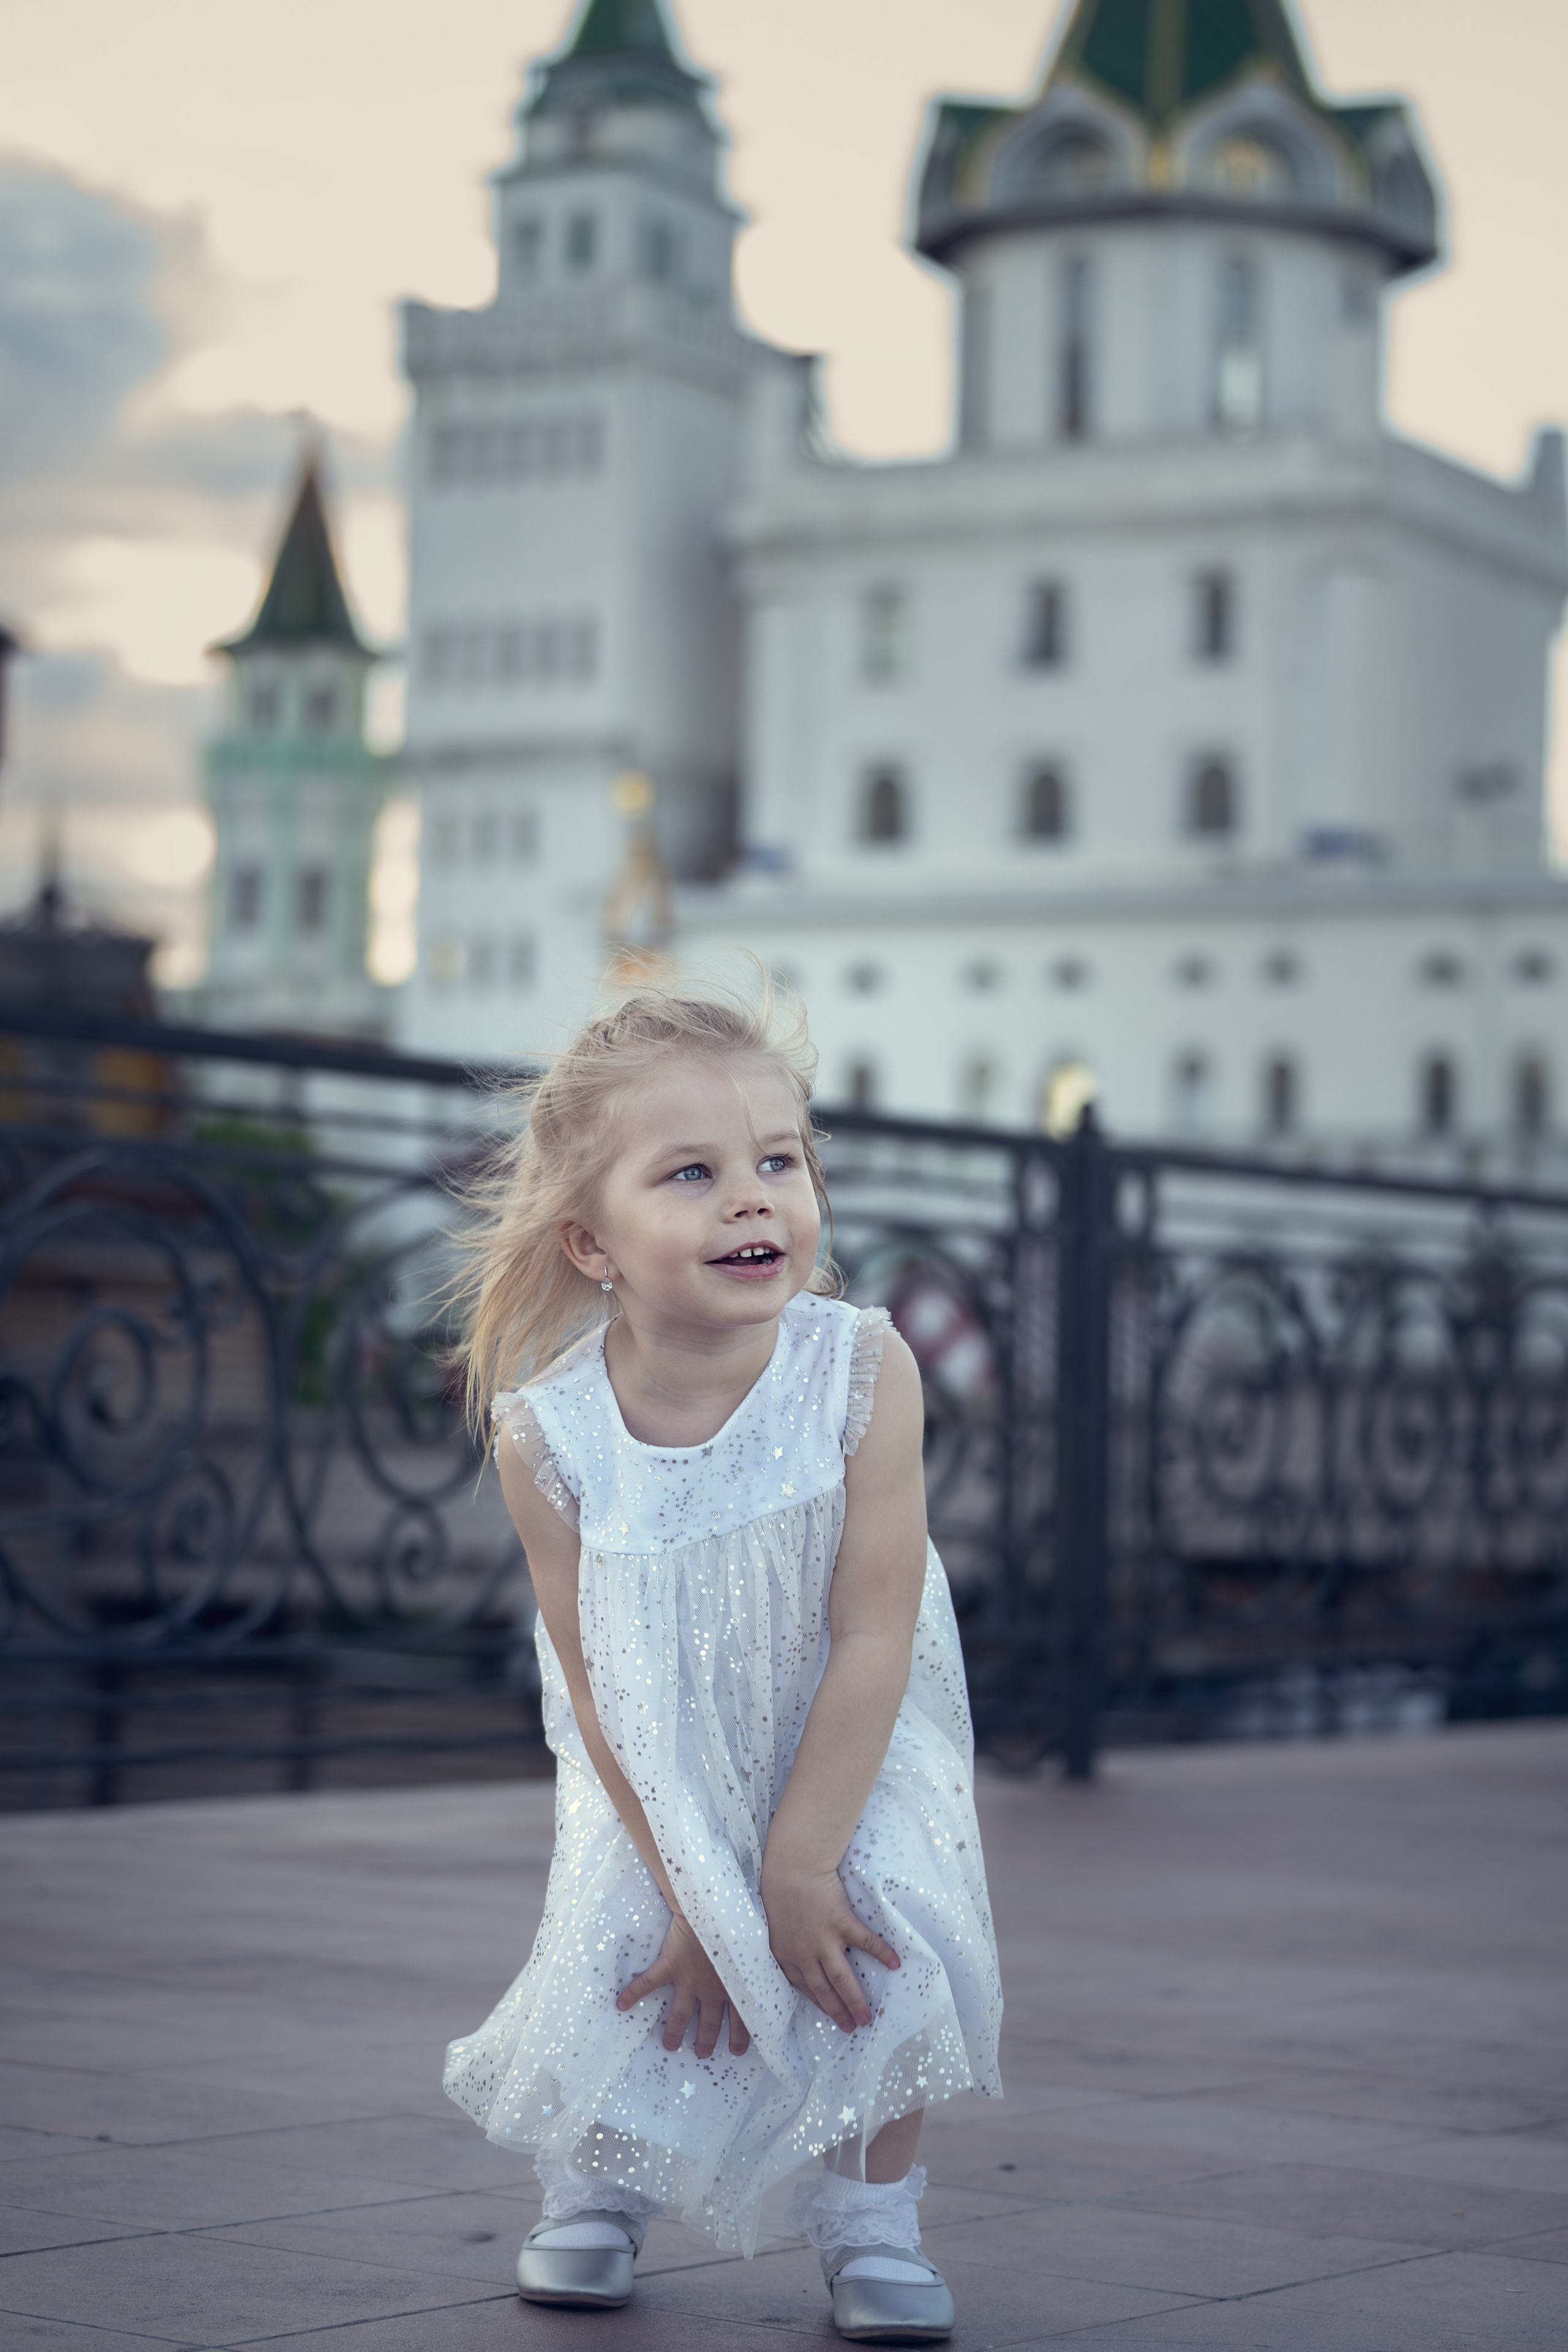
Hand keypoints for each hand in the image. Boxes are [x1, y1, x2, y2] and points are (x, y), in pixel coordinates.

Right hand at [617, 1912, 750, 2058]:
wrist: (712, 1904)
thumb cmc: (737, 1921)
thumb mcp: (757, 1946)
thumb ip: (762, 1961)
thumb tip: (779, 1964)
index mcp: (736, 1985)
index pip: (740, 2019)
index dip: (738, 2038)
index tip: (735, 2052)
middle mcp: (712, 1989)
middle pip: (708, 2023)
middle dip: (706, 2041)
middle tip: (702, 2054)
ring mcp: (689, 1980)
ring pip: (680, 2015)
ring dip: (674, 2032)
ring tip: (669, 2046)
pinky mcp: (670, 1966)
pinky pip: (648, 1983)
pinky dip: (633, 1994)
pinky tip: (621, 2005)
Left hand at [760, 1863, 899, 2030]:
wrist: (792, 1868)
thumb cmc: (781, 1893)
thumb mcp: (777, 1928)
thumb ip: (789, 1946)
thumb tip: (804, 1960)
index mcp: (787, 1957)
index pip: (806, 1988)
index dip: (820, 2005)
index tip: (832, 2018)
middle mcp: (805, 1955)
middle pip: (824, 1990)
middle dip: (838, 2012)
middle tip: (852, 2028)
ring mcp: (824, 1941)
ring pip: (841, 1978)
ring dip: (855, 2000)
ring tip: (867, 2016)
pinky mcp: (842, 1923)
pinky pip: (866, 1942)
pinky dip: (881, 1953)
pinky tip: (895, 1963)